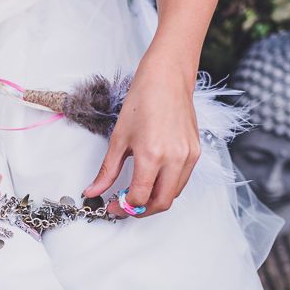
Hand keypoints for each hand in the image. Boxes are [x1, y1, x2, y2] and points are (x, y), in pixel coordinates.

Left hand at [82, 50, 201, 217]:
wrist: (167, 79)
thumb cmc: (143, 101)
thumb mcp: (118, 139)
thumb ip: (106, 171)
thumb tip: (93, 192)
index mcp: (152, 155)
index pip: (139, 197)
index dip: (123, 208)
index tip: (113, 206)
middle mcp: (175, 158)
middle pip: (161, 203)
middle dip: (141, 210)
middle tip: (125, 206)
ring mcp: (188, 156)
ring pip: (173, 195)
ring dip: (155, 200)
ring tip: (136, 192)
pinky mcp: (196, 152)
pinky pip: (182, 181)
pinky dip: (166, 187)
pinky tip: (152, 180)